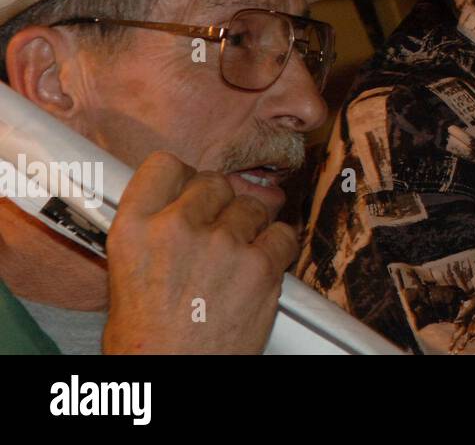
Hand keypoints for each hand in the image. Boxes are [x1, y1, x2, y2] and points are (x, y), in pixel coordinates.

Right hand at [100, 151, 297, 353]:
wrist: (175, 375)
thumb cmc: (147, 341)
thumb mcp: (125, 274)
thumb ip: (152, 230)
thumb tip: (177, 203)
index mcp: (134, 228)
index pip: (165, 165)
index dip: (183, 177)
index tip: (190, 187)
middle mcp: (177, 228)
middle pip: (215, 182)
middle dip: (220, 204)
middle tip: (217, 232)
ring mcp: (223, 243)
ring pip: (253, 205)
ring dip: (251, 226)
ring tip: (236, 258)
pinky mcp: (260, 265)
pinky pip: (283, 234)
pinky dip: (277, 248)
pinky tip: (260, 267)